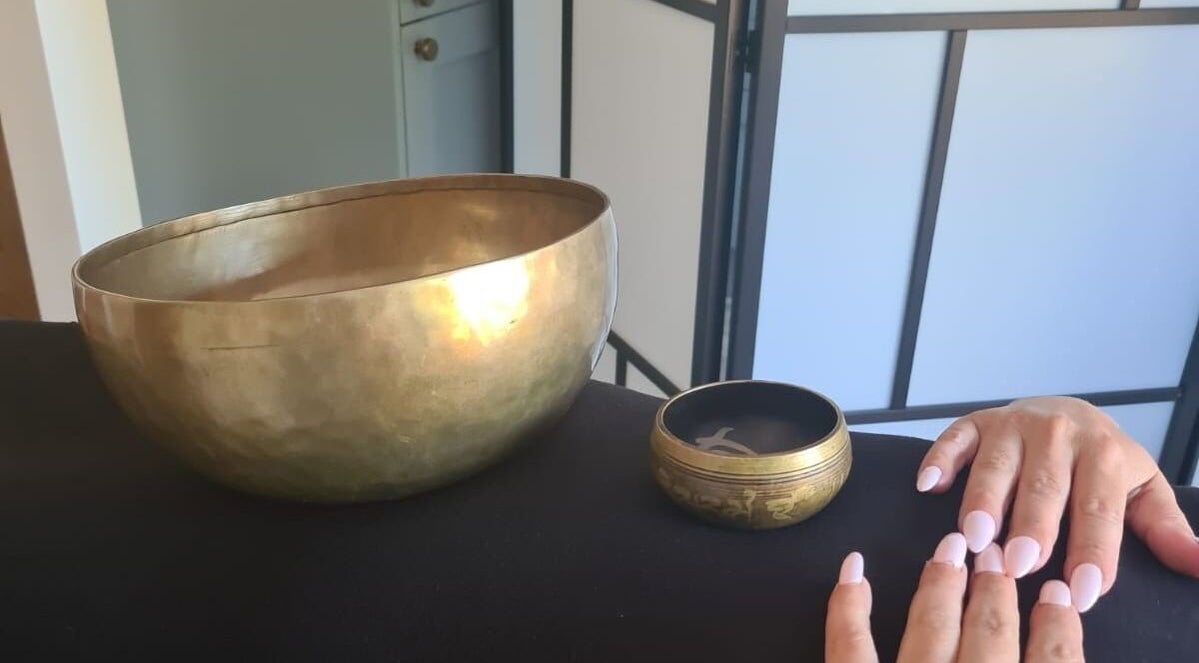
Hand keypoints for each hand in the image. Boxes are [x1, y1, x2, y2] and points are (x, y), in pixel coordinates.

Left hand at [826, 535, 1083, 662]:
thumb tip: (1063, 646)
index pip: (1055, 662)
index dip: (1059, 627)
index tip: (1059, 596)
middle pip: (991, 631)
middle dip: (998, 587)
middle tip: (1001, 552)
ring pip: (932, 627)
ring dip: (944, 584)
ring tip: (953, 548)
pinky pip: (850, 645)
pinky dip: (848, 605)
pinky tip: (854, 570)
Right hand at [915, 396, 1198, 610]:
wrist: (1064, 410)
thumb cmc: (1100, 465)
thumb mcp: (1140, 491)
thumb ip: (1164, 529)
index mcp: (1103, 452)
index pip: (1098, 507)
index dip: (1092, 550)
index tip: (1083, 592)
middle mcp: (1056, 433)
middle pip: (1044, 485)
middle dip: (1032, 526)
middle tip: (1019, 566)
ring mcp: (1012, 425)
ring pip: (996, 465)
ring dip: (982, 500)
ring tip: (974, 537)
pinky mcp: (975, 422)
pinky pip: (954, 438)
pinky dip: (940, 459)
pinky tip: (929, 485)